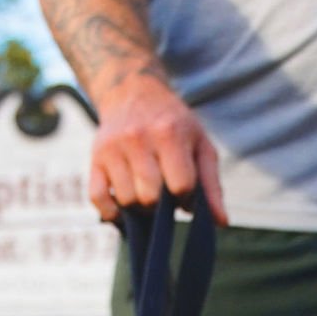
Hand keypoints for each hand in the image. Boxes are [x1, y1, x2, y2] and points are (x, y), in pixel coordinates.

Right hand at [88, 74, 227, 225]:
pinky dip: (111, 211)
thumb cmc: (174, 124)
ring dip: (139, 206)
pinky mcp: (95, 158)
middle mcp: (137, 139)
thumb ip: (211, 184)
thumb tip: (221, 222)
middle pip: (150, 198)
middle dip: (161, 205)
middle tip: (164, 192)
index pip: (181, 186)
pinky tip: (124, 207)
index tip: (184, 189)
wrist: (133, 93)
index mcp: (169, 133)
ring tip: (146, 191)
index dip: (186, 196)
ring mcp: (113, 149)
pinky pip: (98, 198)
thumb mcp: (200, 145)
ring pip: (126, 201)